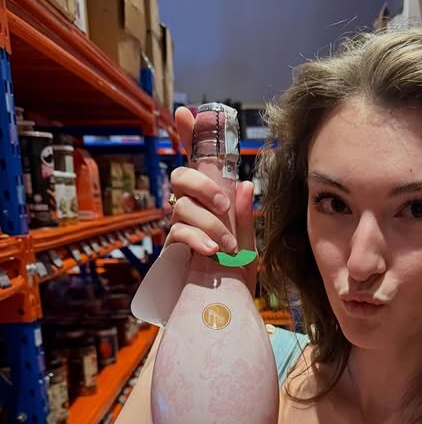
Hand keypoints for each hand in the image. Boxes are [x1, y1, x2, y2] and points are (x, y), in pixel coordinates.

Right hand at [167, 106, 257, 291]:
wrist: (224, 310)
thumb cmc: (236, 278)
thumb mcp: (249, 248)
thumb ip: (243, 217)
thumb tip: (242, 183)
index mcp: (212, 204)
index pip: (199, 164)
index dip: (191, 137)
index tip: (187, 113)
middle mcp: (192, 210)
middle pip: (181, 176)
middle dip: (202, 185)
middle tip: (224, 206)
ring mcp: (179, 229)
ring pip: (181, 205)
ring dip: (208, 222)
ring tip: (227, 247)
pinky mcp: (171, 250)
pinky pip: (178, 232)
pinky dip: (196, 238)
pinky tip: (211, 252)